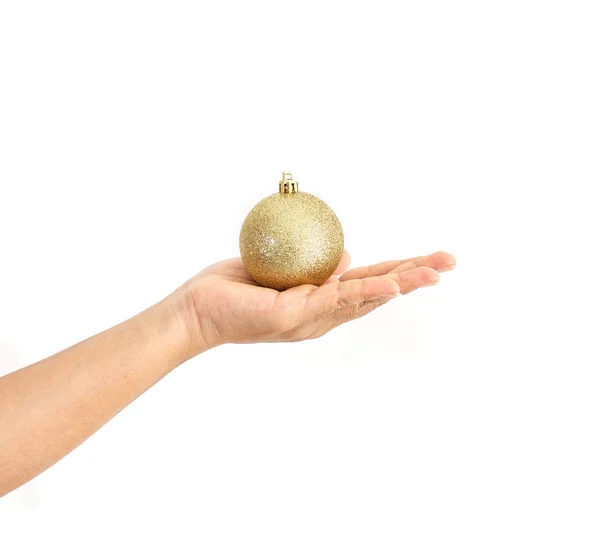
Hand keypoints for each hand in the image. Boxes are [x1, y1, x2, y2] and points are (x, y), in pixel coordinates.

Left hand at [178, 251, 454, 353]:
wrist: (196, 312)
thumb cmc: (234, 288)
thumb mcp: (282, 273)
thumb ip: (314, 267)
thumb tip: (343, 257)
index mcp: (321, 303)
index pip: (368, 283)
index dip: (400, 272)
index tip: (430, 260)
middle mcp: (322, 315)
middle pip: (376, 292)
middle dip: (414, 277)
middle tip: (450, 262)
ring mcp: (310, 319)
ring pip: (363, 297)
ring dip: (400, 284)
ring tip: (434, 272)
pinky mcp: (293, 318)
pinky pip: (333, 300)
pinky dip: (364, 292)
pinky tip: (390, 286)